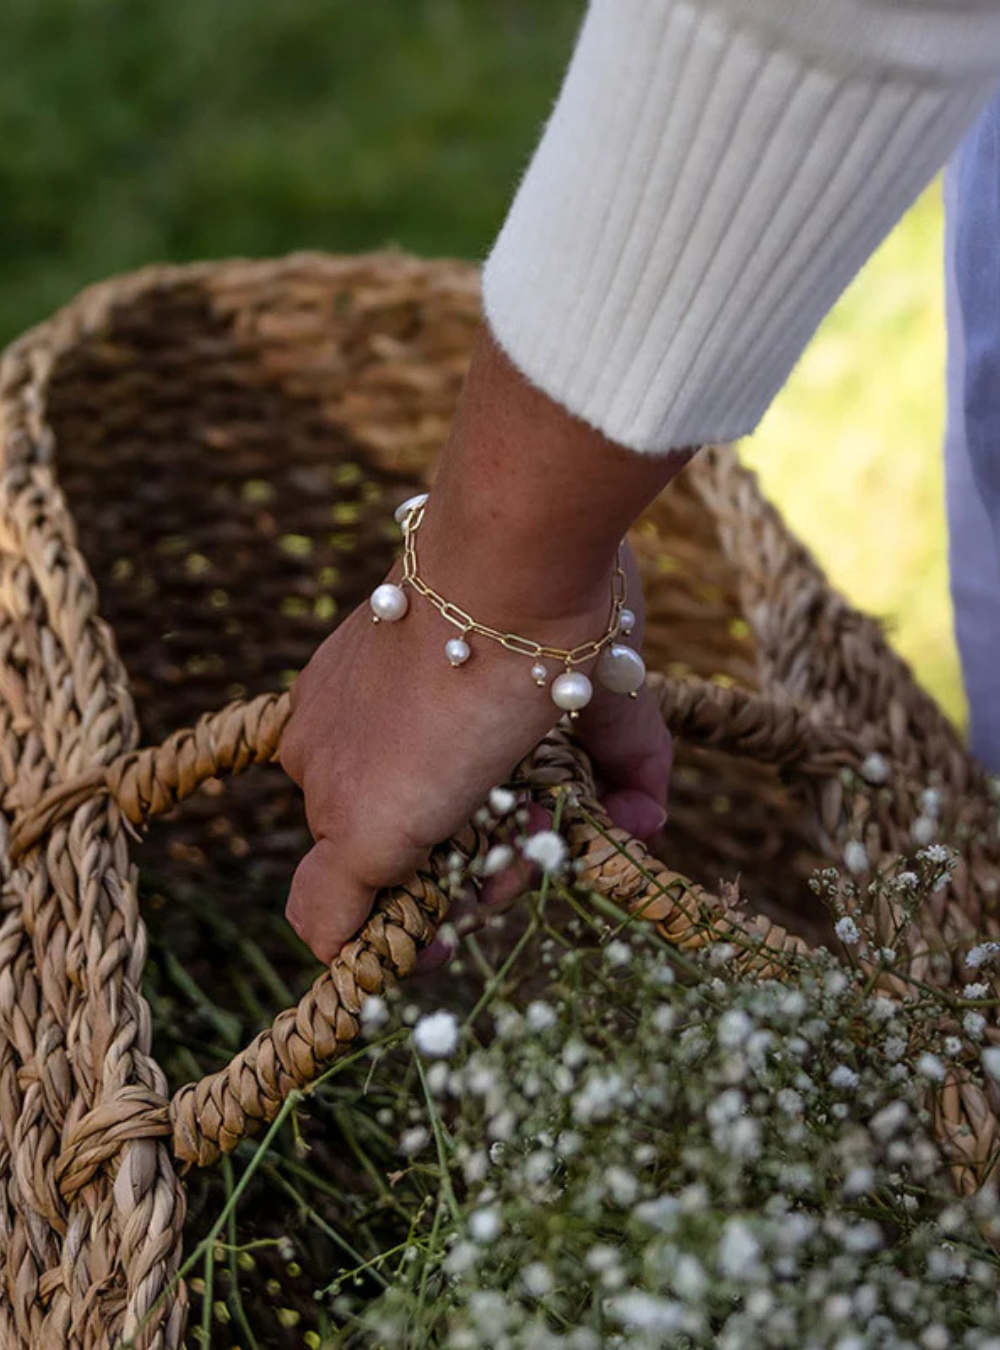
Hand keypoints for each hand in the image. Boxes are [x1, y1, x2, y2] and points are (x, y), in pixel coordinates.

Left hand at [279, 540, 671, 964]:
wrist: (510, 572)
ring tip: (532, 825)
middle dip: (481, 852)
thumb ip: (622, 757)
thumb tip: (644, 825)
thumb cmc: (547, 592)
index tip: (520, 811)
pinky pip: (336, 925)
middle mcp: (332, 743)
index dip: (459, 821)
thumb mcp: (586, 677)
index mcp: (365, 697)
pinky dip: (387, 948)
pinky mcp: (354, 831)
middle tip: (540, 816)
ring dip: (472, 882)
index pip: (400, 788)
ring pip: (390, 883)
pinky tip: (450, 927)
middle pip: (399, 838)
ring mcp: (333, 787)